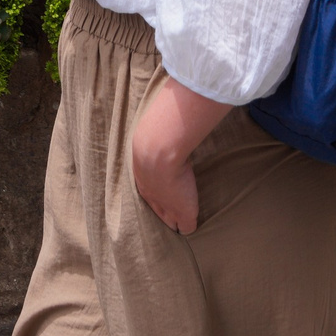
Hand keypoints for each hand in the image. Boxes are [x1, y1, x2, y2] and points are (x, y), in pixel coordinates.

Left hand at [129, 78, 231, 235]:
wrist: (158, 149)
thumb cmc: (152, 136)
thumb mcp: (148, 130)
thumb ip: (156, 123)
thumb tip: (163, 107)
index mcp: (142, 178)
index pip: (149, 193)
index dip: (157, 194)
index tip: (163, 192)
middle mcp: (152, 195)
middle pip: (157, 211)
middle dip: (164, 212)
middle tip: (170, 214)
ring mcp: (168, 207)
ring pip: (170, 221)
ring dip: (175, 220)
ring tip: (180, 223)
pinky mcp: (183, 213)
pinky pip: (186, 228)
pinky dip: (189, 228)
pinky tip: (192, 228)